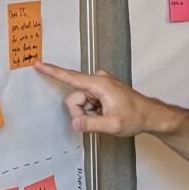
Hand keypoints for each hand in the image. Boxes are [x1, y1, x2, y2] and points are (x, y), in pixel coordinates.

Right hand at [34, 62, 161, 136]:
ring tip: (104, 116)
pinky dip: (92, 111)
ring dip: (87, 113)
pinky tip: (104, 113)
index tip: (38, 64)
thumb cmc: (135, 117)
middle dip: (80, 112)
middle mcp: (98, 80)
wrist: (150, 115)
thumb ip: (91, 124)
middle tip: (97, 120)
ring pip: (79, 101)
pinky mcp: (100, 90)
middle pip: (74, 97)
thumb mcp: (113, 125)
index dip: (53, 72)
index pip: (71, 78)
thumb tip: (74, 123)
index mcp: (100, 84)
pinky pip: (86, 102)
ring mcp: (99, 84)